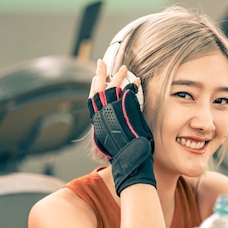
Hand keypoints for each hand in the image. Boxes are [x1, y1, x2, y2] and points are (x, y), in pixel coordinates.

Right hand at [87, 60, 154, 194]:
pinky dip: (131, 86)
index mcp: (98, 123)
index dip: (93, 87)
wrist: (129, 164)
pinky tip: (136, 79)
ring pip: (113, 89)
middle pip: (98, 90)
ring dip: (118, 76)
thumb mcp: (109, 142)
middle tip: (101, 62)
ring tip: (124, 67)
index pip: (92, 100)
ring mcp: (114, 114)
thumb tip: (106, 128)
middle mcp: (103, 116)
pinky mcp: (125, 113)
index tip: (94, 77)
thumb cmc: (122, 157)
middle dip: (100, 74)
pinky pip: (128, 95)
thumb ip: (107, 131)